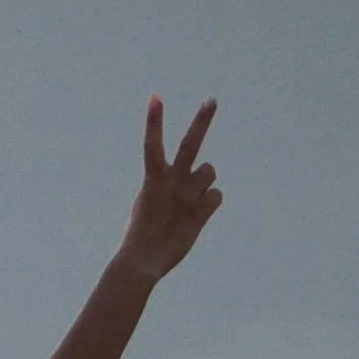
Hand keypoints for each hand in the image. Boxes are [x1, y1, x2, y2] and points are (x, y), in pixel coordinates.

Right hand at [116, 97, 220, 281]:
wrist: (142, 261)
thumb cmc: (141, 233)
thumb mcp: (147, 202)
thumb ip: (168, 185)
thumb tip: (200, 175)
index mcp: (153, 179)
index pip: (152, 144)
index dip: (154, 120)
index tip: (155, 97)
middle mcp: (172, 183)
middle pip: (190, 146)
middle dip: (201, 121)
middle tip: (211, 101)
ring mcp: (188, 197)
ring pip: (210, 171)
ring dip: (205, 180)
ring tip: (190, 198)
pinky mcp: (201, 213)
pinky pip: (217, 196)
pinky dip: (210, 202)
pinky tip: (196, 215)